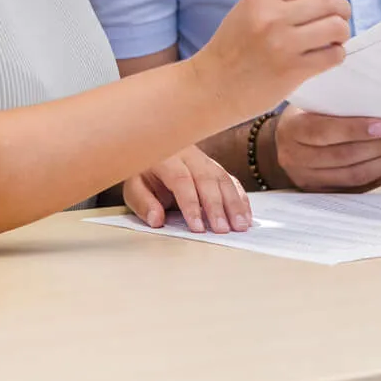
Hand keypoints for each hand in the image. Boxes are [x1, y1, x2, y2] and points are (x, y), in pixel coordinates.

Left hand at [124, 147, 252, 233]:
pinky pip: (231, 181)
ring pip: (224, 179)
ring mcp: (205, 159)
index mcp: (166, 158)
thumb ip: (143, 203)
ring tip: (240, 226)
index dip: (191, 205)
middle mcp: (189, 155)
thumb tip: (156, 220)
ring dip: (234, 203)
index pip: (182, 181)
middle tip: (222, 230)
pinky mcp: (215, 167)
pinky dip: (240, 199)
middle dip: (217, 206)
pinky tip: (246, 216)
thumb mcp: (134, 187)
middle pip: (207, 179)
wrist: (152, 149)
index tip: (198, 227)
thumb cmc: (143, 173)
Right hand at [193, 0, 354, 118]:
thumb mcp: (247, 12)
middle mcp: (272, 16)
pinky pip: (333, 55)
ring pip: (337, 27)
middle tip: (341, 20)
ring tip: (334, 40)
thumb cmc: (232, 50)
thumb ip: (280, 0)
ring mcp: (283, 44)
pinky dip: (337, 54)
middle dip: (344, 9)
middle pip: (330, 1)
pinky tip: (327, 57)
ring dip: (343, 33)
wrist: (210, 87)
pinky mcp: (292, 70)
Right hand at [271, 109, 380, 191]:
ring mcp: (310, 180)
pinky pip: (361, 188)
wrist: (286, 142)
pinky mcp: (326, 193)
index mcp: (293, 130)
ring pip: (356, 176)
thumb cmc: (306, 115)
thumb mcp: (312, 102)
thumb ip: (337, 102)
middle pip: (345, 157)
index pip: (324, 132)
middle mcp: (297, 159)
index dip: (354, 130)